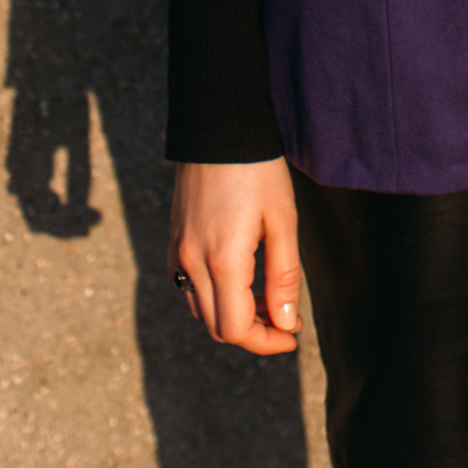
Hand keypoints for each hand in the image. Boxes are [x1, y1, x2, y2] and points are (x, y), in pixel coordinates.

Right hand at [168, 158, 302, 353]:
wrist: (219, 126)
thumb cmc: (258, 169)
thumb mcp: (283, 220)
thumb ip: (284, 276)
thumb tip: (287, 324)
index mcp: (223, 261)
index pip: (237, 329)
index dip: (267, 342)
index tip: (293, 334)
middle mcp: (191, 263)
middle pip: (218, 327)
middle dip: (254, 333)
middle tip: (285, 318)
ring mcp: (177, 252)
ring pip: (201, 311)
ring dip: (232, 317)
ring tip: (266, 299)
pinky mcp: (173, 240)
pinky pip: (187, 287)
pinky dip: (212, 297)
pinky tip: (238, 280)